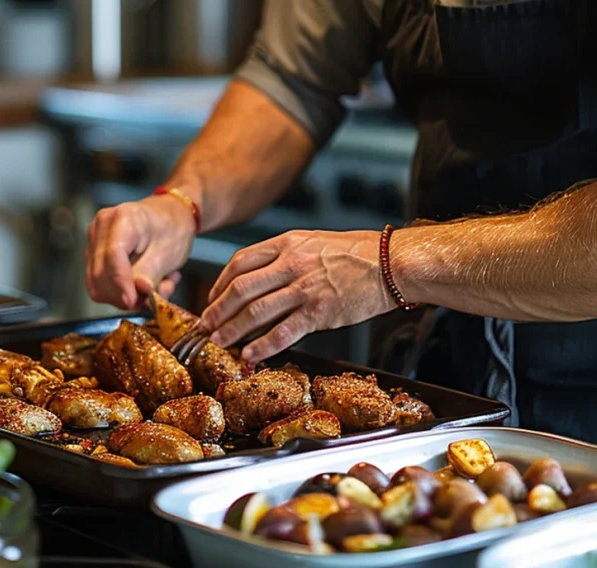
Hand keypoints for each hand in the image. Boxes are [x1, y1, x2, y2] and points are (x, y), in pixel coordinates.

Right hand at [85, 194, 195, 308]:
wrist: (169, 215)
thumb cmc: (172, 228)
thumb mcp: (168, 251)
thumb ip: (150, 273)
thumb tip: (136, 294)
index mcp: (122, 219)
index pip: (113, 255)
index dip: (121, 283)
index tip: (133, 302)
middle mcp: (100, 228)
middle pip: (100, 273)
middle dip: (123, 294)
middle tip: (150, 299)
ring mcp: (93, 241)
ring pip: (96, 283)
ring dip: (122, 296)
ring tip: (150, 287)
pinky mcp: (93, 254)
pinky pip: (99, 283)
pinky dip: (119, 291)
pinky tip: (140, 283)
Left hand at [200, 229, 394, 361]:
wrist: (392, 263)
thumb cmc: (358, 254)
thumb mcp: (315, 242)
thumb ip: (288, 256)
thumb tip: (263, 278)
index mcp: (288, 243)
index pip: (241, 262)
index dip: (220, 284)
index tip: (212, 299)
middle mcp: (292, 263)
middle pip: (241, 288)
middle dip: (217, 310)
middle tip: (204, 327)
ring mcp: (305, 288)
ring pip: (255, 311)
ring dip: (232, 330)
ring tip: (218, 343)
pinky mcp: (320, 312)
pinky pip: (283, 332)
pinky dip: (262, 345)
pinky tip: (250, 354)